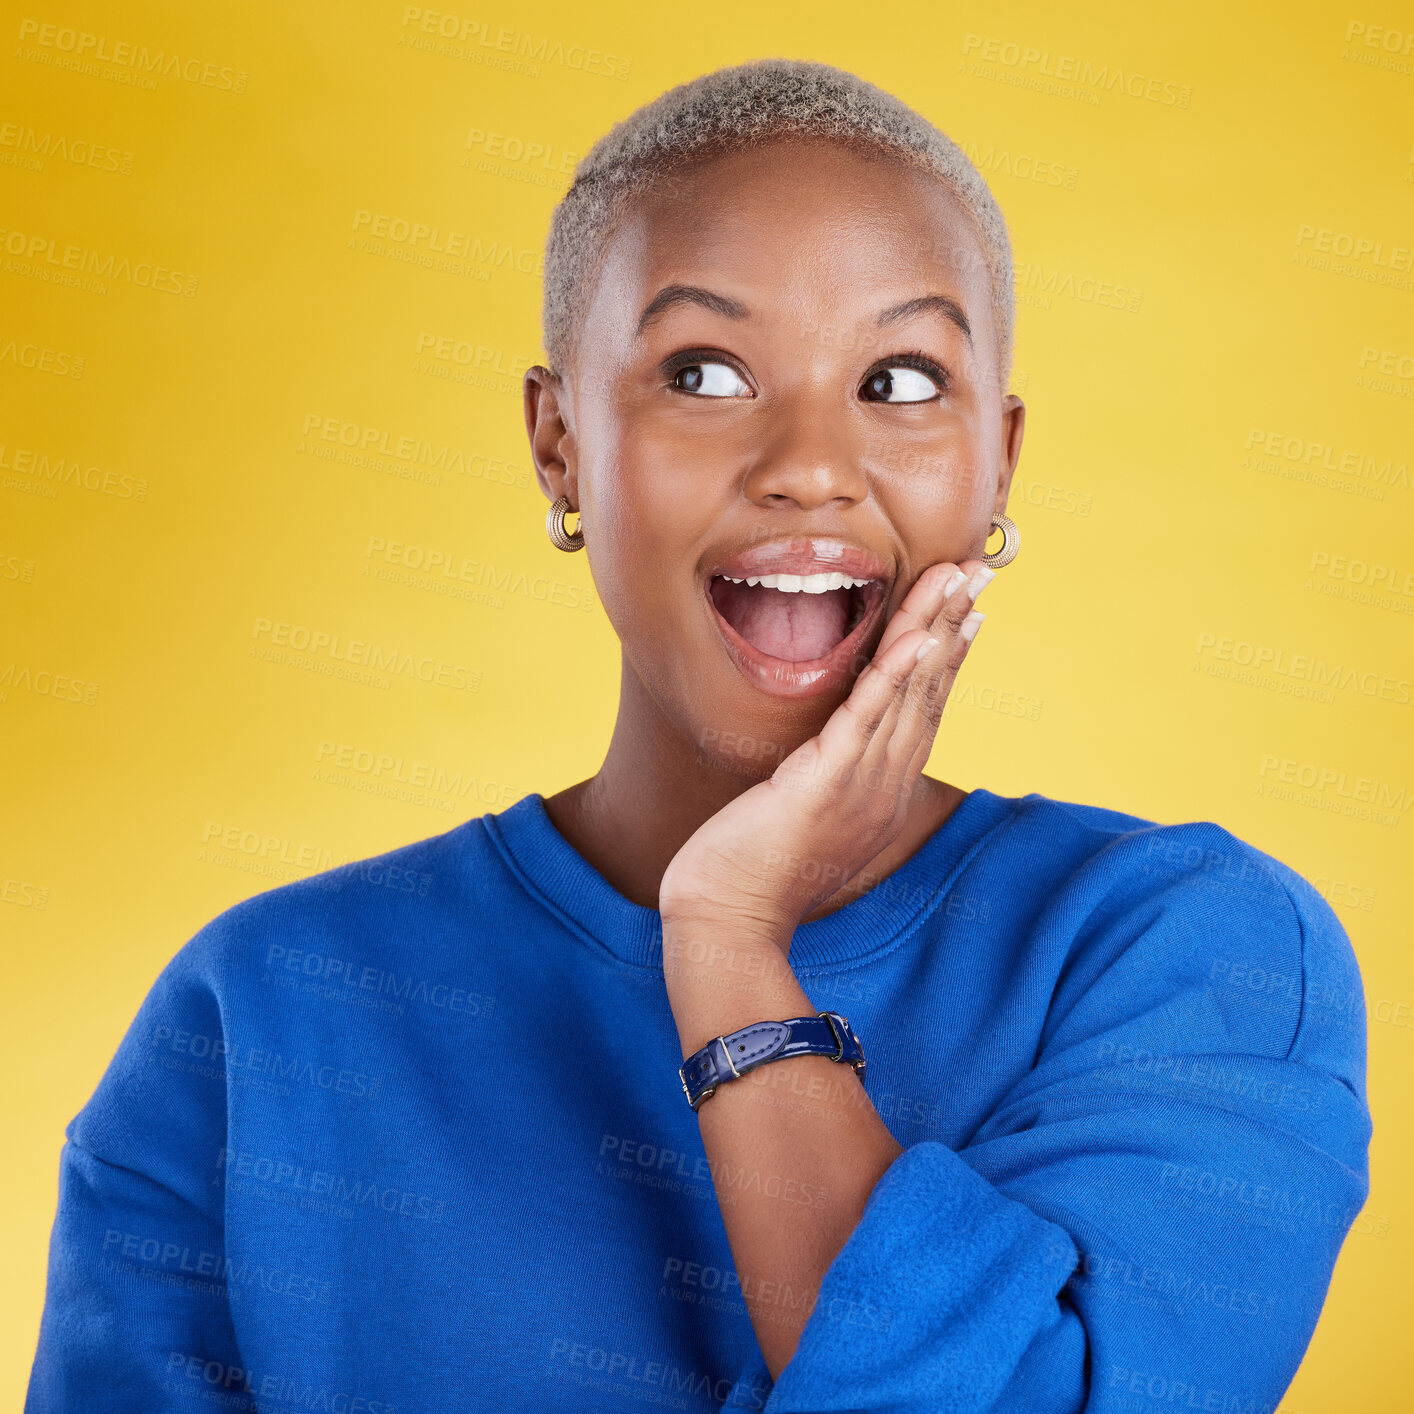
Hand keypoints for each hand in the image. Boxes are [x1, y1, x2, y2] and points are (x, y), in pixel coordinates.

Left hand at [658, 557, 994, 940]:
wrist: (729, 921)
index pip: (924, 709)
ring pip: (907, 693)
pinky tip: (918, 637)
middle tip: (978, 572)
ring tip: (957, 579)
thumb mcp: (808, 815)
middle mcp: (885, 785)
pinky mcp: (825, 783)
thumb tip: (831, 753)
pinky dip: (894, 675)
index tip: (968, 609)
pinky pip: (867, 719)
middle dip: (954, 625)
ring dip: (934, 629)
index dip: (948, 655)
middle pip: (928, 691)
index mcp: (883, 790)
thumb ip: (831, 778)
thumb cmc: (757, 871)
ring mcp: (861, 784)